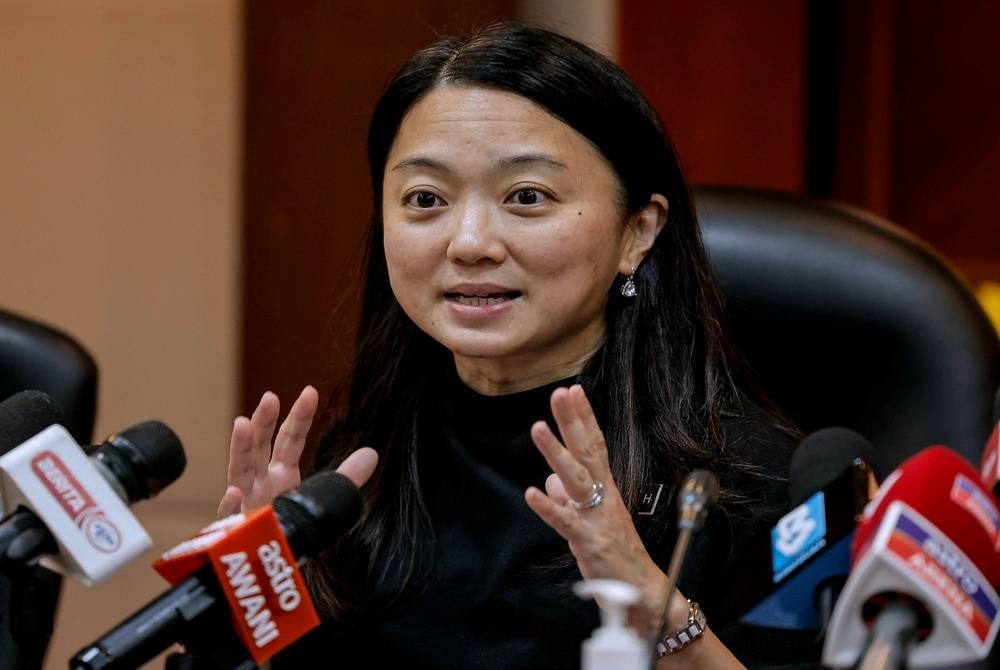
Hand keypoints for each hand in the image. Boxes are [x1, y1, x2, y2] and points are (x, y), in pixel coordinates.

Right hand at [217, 386, 378, 516]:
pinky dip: (231, 505)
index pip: (290, 439)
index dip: (299, 416)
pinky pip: (231, 518)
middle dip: (264, 422)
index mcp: (282, 474)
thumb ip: (345, 477)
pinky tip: (235, 492)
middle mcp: (261, 482)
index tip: (309, 392)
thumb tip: (372, 453)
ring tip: (242, 424)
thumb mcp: (322, 497)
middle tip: (270, 397)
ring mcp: (246, 503)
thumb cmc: (292, 527)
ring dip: (241, 449)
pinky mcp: (236, 530)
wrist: (271, 564)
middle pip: (261, 447)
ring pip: (241, 471)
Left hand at [524, 384, 673, 633]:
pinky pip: (566, 521)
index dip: (583, 418)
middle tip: (560, 392)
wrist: (642, 591)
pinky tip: (531, 493)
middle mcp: (603, 496)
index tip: (572, 391)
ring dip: (555, 452)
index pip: (594, 445)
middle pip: (586, 451)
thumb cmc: (615, 553)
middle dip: (572, 421)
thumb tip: (548, 482)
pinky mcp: (589, 541)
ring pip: (575, 478)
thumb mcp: (590, 520)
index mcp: (605, 489)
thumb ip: (570, 499)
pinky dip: (549, 507)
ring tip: (538, 427)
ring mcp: (596, 517)